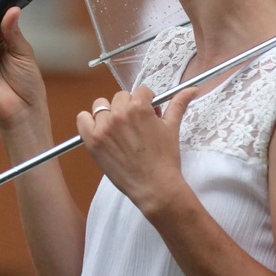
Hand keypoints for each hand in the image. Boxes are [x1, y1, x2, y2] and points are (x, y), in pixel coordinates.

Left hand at [76, 85, 199, 212]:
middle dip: (130, 107)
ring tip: (120, 129)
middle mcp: (119, 114)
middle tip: (137, 125)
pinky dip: (89, 121)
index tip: (150, 115)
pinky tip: (102, 131)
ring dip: (110, 113)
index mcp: (139, 107)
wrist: (155, 187)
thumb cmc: (165, 158)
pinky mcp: (92, 141)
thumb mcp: (172, 127)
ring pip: (101, 105)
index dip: (147, 103)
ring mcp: (103, 128)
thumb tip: (193, 89)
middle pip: (121, 97)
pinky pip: (82, 119)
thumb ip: (179, 103)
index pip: (141, 92)